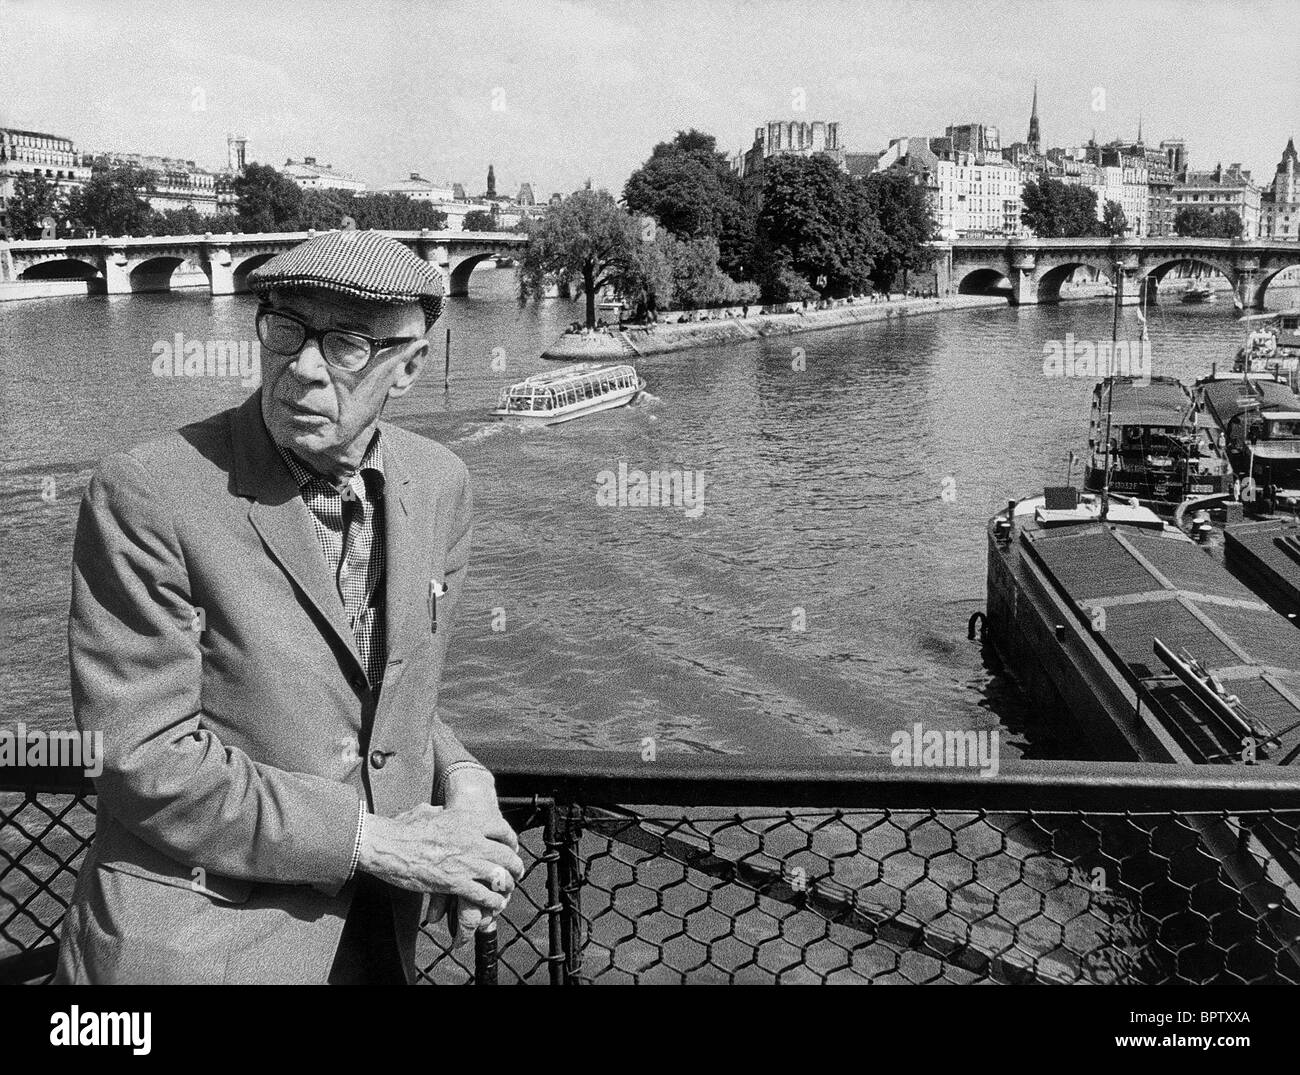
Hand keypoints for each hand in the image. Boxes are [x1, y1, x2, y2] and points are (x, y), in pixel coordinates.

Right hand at [358, 802, 524, 933]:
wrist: (387, 845)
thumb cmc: (403, 828)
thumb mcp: (428, 812)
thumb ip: (441, 812)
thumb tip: (439, 811)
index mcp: (467, 820)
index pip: (503, 829)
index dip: (511, 841)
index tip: (511, 848)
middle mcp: (472, 840)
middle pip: (507, 855)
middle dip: (515, 866)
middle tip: (515, 873)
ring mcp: (466, 862)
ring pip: (500, 877)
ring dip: (506, 886)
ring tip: (507, 891)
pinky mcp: (456, 883)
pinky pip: (484, 896)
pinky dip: (492, 902)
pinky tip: (493, 904)